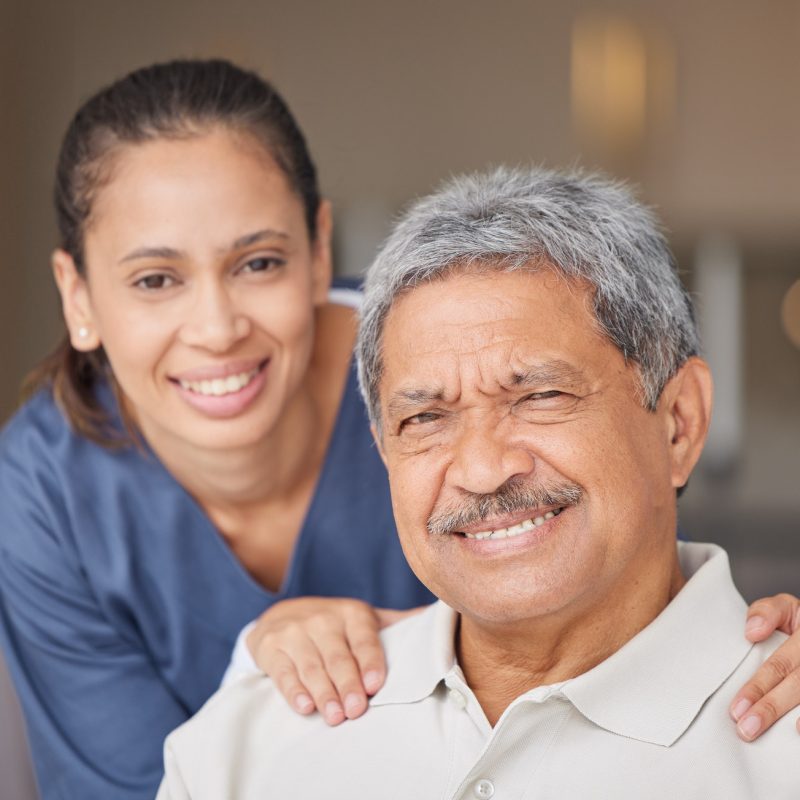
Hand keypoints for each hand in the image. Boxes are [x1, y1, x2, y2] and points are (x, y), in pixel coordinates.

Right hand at [246, 597, 423, 725]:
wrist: (280, 615)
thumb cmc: (333, 625)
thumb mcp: (362, 619)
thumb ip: (397, 623)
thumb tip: (441, 617)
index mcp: (352, 614)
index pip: (364, 638)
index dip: (370, 661)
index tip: (375, 684)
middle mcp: (323, 619)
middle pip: (338, 656)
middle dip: (347, 684)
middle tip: (356, 710)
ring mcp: (295, 633)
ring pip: (312, 667)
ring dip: (323, 693)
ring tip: (334, 717)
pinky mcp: (271, 648)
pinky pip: (284, 672)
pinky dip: (293, 690)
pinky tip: (304, 706)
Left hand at [730, 593, 799, 740]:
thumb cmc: (799, 623)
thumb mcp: (785, 608)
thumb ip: (767, 613)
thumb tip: (752, 632)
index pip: (779, 664)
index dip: (758, 687)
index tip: (737, 707)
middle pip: (796, 686)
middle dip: (769, 709)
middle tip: (745, 729)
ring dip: (786, 719)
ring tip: (765, 734)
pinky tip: (797, 734)